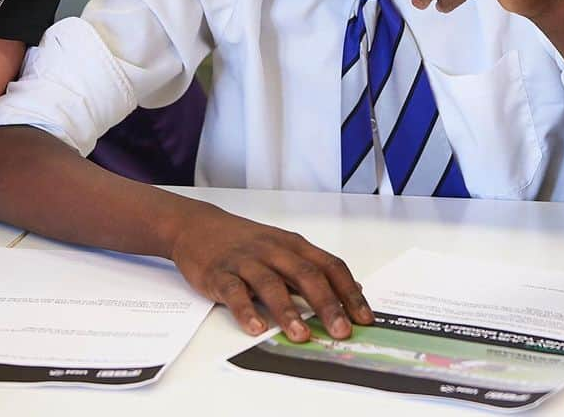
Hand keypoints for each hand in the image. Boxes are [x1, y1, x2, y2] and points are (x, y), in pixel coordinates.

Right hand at [169, 200, 372, 340]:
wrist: (199, 226)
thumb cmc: (246, 241)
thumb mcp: (284, 247)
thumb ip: (314, 267)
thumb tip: (352, 289)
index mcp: (294, 245)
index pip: (329, 266)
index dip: (348, 292)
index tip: (364, 317)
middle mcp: (274, 250)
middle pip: (306, 275)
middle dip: (326, 305)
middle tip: (341, 331)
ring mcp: (247, 261)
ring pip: (271, 284)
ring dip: (288, 311)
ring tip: (301, 336)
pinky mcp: (221, 273)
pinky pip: (235, 292)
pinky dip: (246, 310)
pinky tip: (256, 328)